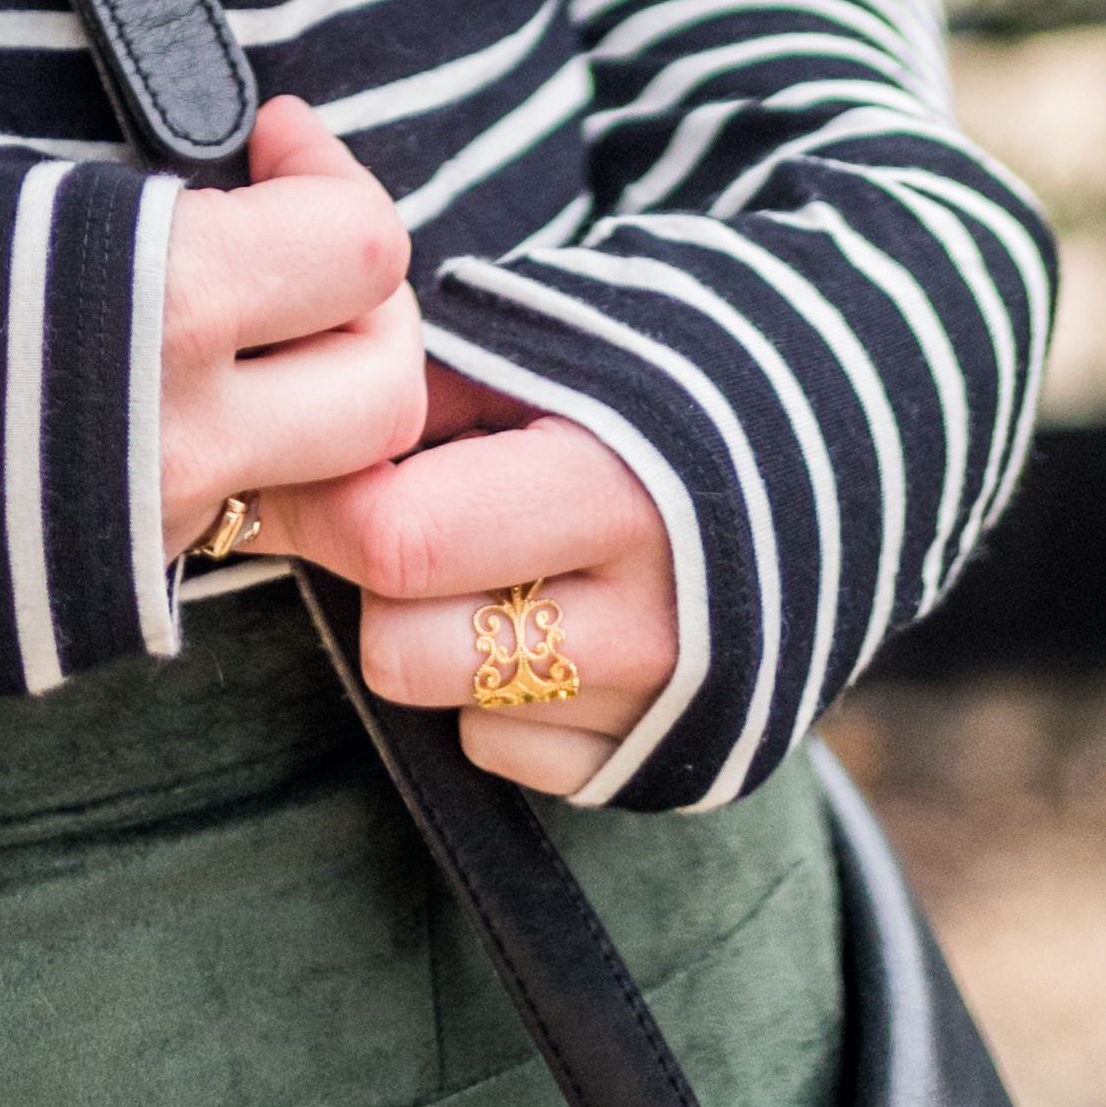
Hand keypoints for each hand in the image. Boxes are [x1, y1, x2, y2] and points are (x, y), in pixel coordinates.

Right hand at [155, 97, 423, 563]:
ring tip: (241, 336)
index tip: (275, 142)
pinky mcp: (122, 588)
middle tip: (282, 253)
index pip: (361, 244)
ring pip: (338, 478)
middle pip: (387, 385)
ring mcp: (158, 526)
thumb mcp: (22, 184)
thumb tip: (248, 154)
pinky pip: (244, 523)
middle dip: (356, 313)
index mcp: (169, 301)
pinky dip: (243, 462)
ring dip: (313, 402)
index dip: (332, 178)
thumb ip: (157, 186)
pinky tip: (173, 404)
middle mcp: (186, 432)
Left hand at [264, 364, 678, 798]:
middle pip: (400, 650)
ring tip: (479, 559)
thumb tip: (288, 385)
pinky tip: (536, 615)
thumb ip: (423, 378)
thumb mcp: (546, 342)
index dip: (324, 498)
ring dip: (433, 636)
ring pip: (444, 710)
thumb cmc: (649, 373)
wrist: (817, 453)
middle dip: (372, 580)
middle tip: (387, 515)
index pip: (399, 537)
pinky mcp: (649, 764)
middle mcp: (643, 620)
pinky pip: (501, 754)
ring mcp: (651, 707)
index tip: (303, 462)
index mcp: (614, 487)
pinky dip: (491, 695)